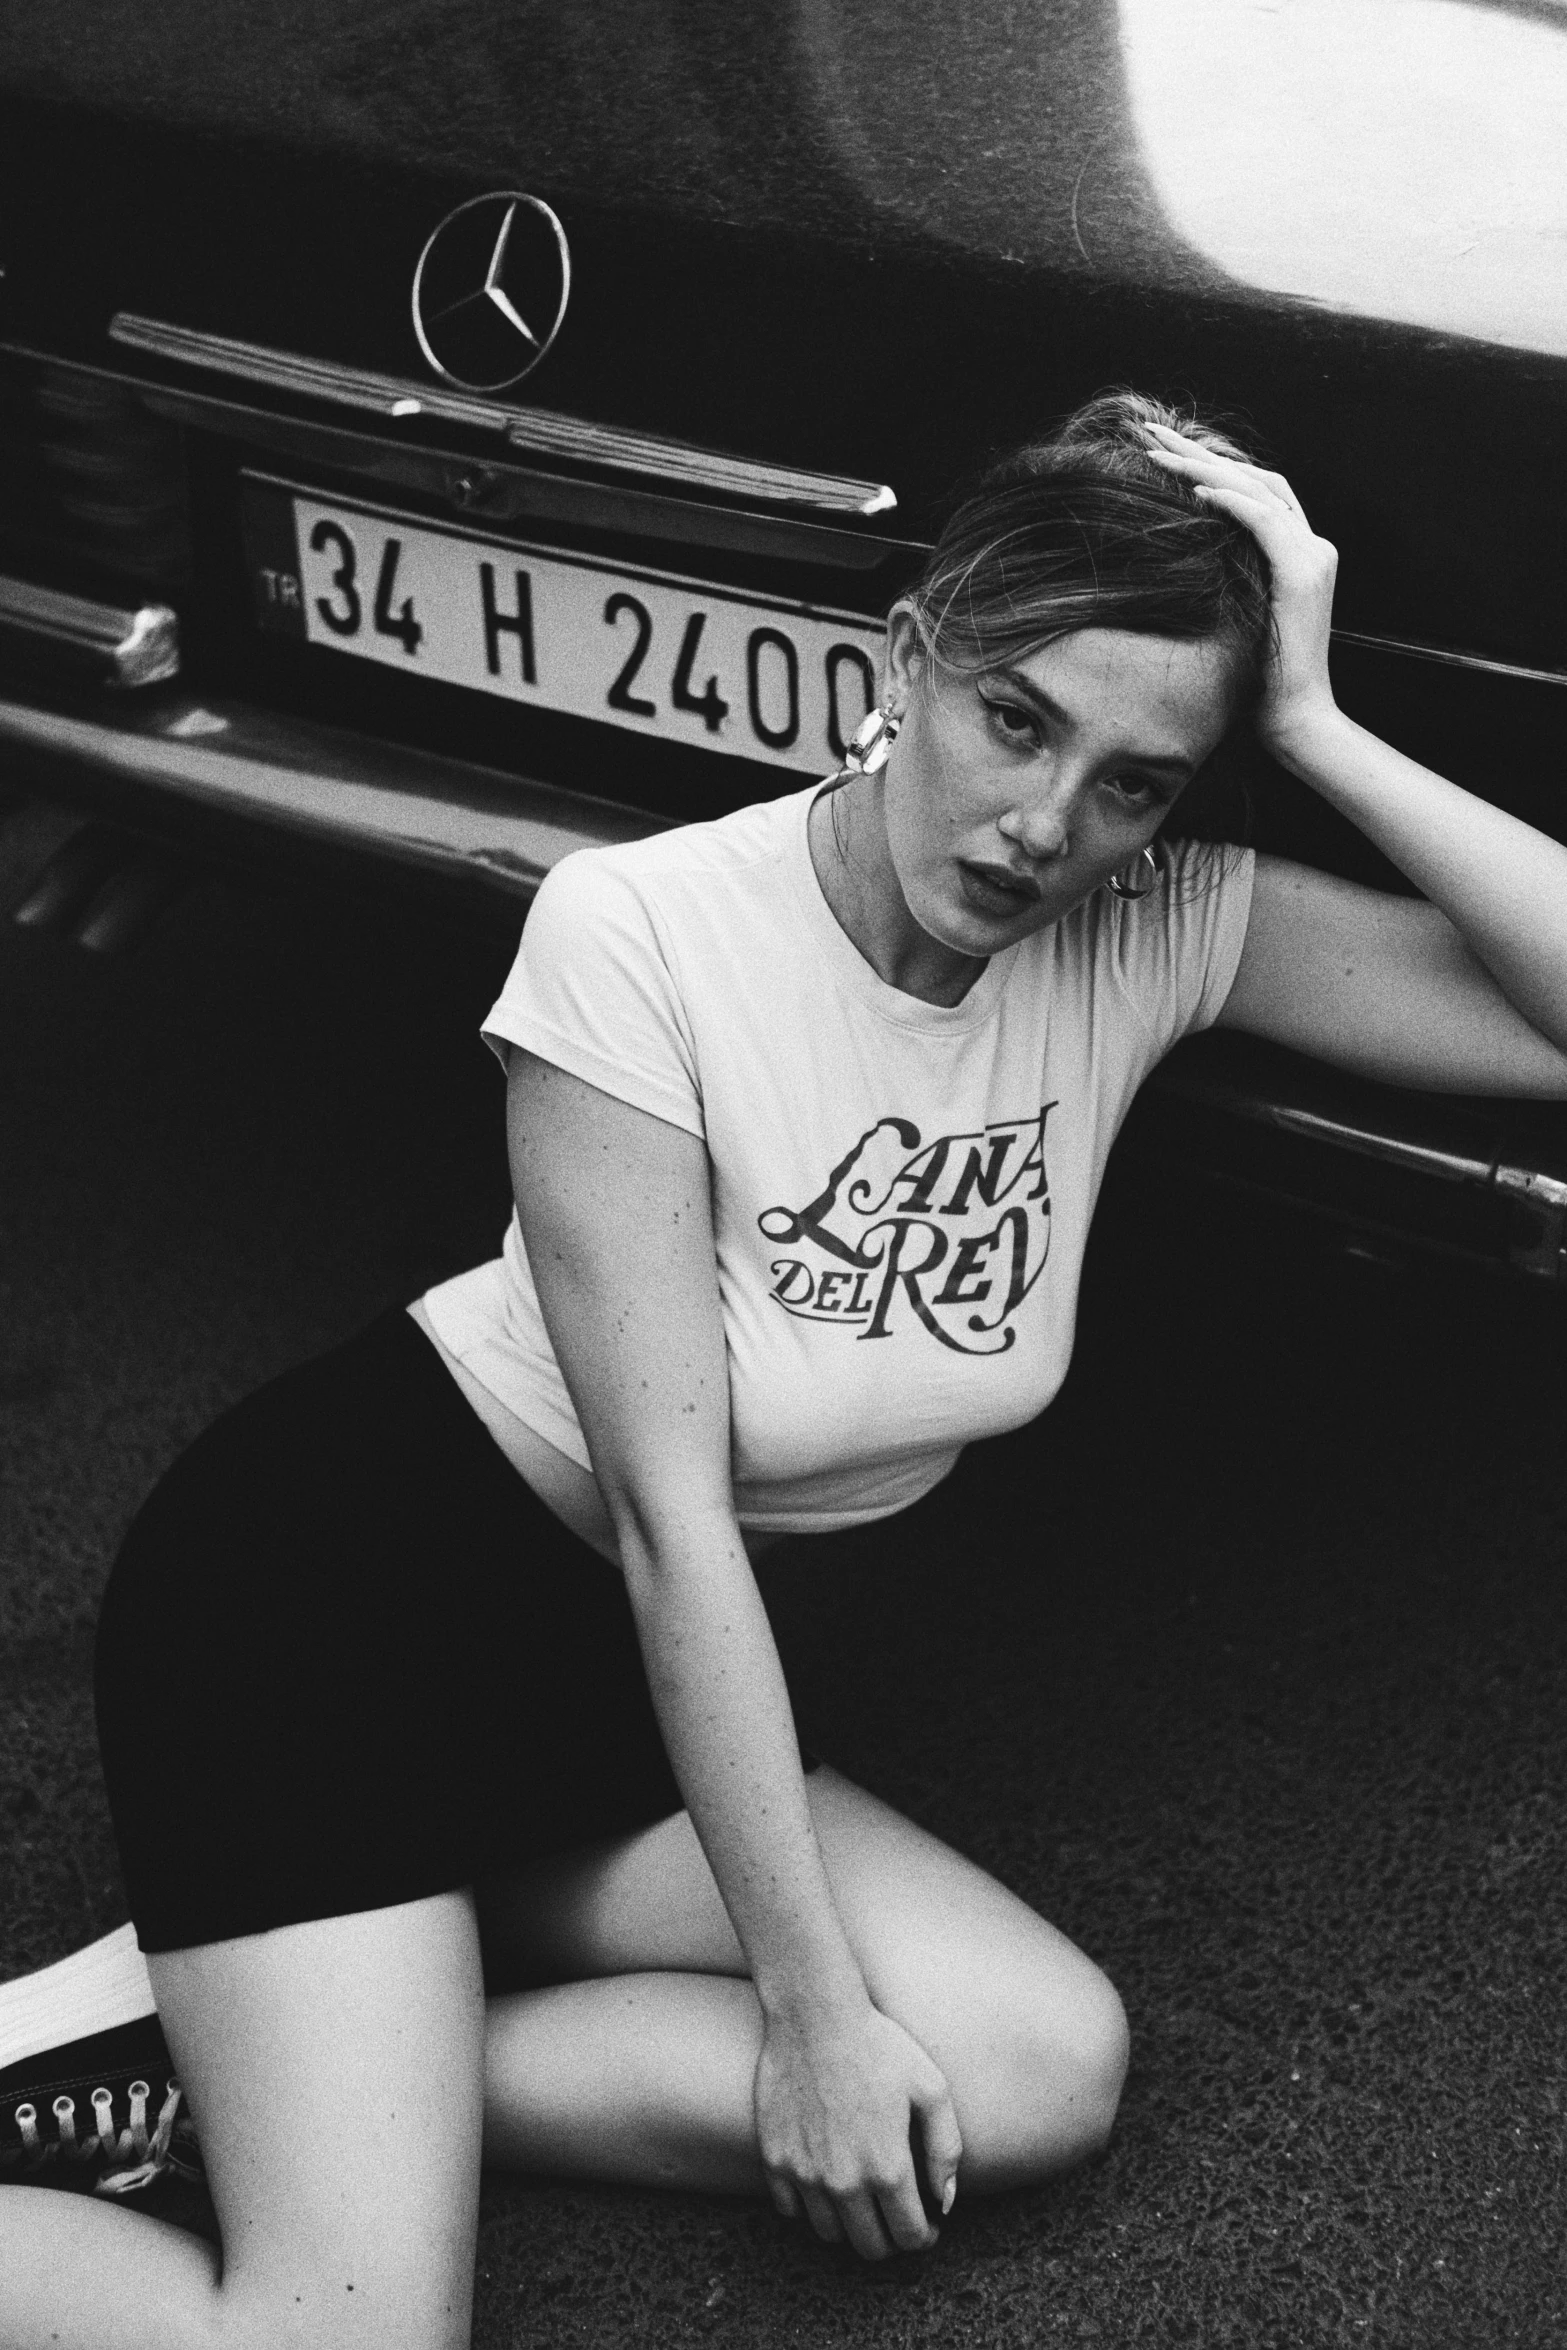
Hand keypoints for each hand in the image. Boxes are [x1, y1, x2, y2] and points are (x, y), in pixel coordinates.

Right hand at [754, 1996, 962, 2259]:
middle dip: (891, 2239)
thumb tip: (946, 2202)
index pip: (910, 2237)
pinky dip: (809, 2206)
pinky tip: (825, 2181)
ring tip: (863, 2199)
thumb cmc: (878, 2045)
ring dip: (850, 2226)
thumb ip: (945, 2150)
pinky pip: (791, 2209)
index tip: (928, 2222)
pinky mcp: (774, 2159)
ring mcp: (805, 2173)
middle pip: (870, 2247)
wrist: (814, 2014)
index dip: (925, 2236)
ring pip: (830, 2234)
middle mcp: (844, 2182)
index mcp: (888, 2168)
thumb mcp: (931, 2088)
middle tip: (897, 2215)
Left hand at [1142, 422, 1339, 763]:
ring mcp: (1312, 555)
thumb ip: (1224, 581)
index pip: (1255, 490)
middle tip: (1149, 429)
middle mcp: (1312, 545)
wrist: (1296, 717)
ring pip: (1255, 488)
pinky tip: (1192, 491)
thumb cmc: (1258, 681)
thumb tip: (1180, 564)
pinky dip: (1229, 500)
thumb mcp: (1236, 617)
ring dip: (1202, 466)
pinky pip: (1262, 520)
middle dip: (1198, 451)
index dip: (1211, 467)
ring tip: (1155, 450)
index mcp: (1298, 554)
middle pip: (1254, 477)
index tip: (1164, 452)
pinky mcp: (1303, 572)